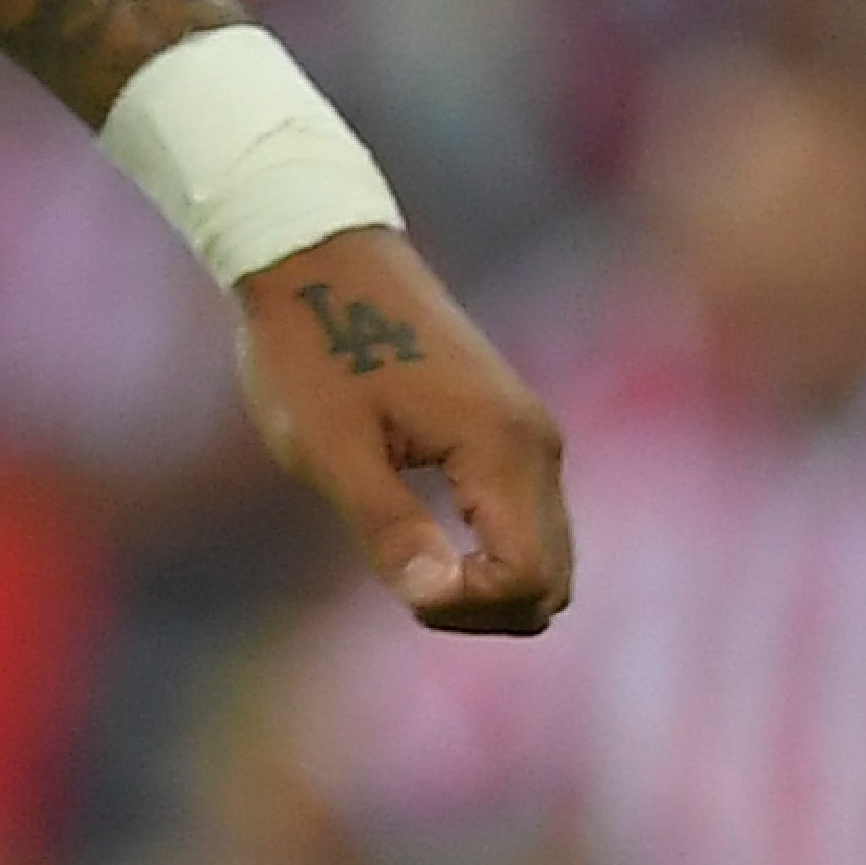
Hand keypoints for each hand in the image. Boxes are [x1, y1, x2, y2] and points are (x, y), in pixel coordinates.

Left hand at [232, 226, 570, 633]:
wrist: (318, 255)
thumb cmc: (314, 348)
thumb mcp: (333, 450)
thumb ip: (390, 528)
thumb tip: (431, 601)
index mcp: (500, 445)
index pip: (528, 579)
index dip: (466, 609)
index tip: (400, 581)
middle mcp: (535, 440)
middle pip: (551, 580)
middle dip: (482, 608)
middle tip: (400, 577)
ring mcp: (528, 431)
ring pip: (545, 554)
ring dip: (485, 583)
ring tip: (404, 555)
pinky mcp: (509, 426)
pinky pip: (527, 520)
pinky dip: (488, 551)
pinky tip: (421, 532)